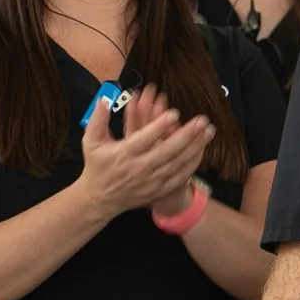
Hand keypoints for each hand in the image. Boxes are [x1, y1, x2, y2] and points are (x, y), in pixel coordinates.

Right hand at [75, 85, 212, 217]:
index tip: (175, 112)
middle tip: (202, 121)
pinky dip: (192, 164)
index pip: (143, 139)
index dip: (159, 126)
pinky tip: (202, 150)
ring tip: (208, 132)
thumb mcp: (90, 142)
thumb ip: (97, 120)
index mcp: (123, 154)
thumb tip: (102, 100)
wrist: (100, 199)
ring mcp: (150, 181)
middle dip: (187, 135)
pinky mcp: (157, 190)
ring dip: (195, 147)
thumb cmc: (97, 166)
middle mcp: (138, 168)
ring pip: (177, 164)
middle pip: (166, 151)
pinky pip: (179, 177)